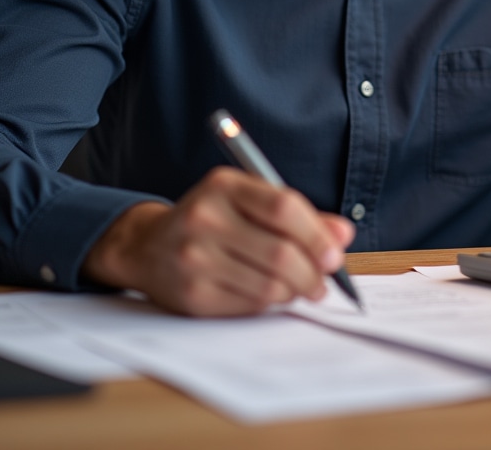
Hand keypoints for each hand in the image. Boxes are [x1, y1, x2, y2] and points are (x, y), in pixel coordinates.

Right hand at [81, 166, 354, 315]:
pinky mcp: (192, 295)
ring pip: (268, 285)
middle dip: (313, 273)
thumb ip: (298, 215)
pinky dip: (269, 303)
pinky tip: (269, 294)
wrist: (147, 246)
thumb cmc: (212, 219)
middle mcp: (205, 218)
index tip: (335, 254)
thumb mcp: (248, 201)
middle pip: (279, 252)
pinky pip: (249, 306)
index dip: (317, 234)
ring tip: (298, 287)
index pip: (283, 207)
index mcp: (223, 185)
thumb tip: (343, 235)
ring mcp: (195, 258)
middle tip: (324, 282)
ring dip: (293, 291)